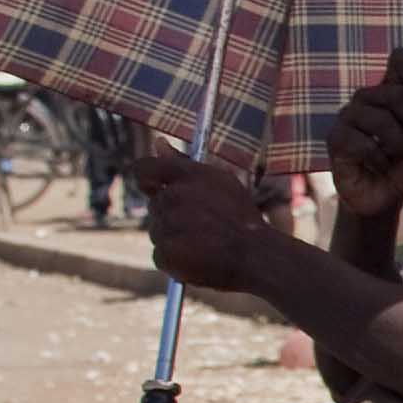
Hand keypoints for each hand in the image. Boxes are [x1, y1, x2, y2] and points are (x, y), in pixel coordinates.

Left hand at [135, 153, 273, 290]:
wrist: (258, 257)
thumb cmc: (242, 218)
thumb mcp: (219, 181)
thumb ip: (183, 161)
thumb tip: (157, 142)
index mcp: (188, 176)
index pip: (144, 169)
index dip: (148, 180)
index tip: (157, 189)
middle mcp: (174, 197)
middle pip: (156, 206)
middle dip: (172, 215)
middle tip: (202, 226)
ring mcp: (168, 226)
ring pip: (158, 231)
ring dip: (174, 238)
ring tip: (203, 243)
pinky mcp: (166, 252)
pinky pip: (160, 254)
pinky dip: (175, 260)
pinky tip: (197, 259)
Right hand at [325, 49, 402, 221]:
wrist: (387, 197)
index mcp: (394, 91)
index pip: (399, 58)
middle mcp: (368, 98)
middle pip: (392, 92)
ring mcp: (349, 116)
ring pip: (378, 117)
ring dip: (397, 144)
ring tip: (395, 156)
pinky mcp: (335, 138)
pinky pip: (362, 142)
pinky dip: (379, 159)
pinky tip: (380, 166)